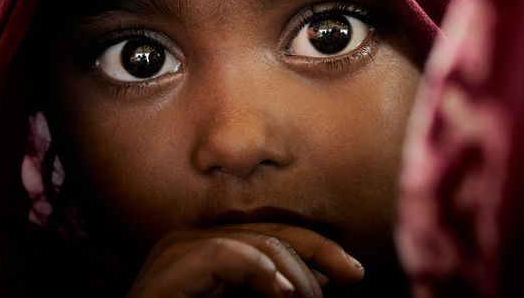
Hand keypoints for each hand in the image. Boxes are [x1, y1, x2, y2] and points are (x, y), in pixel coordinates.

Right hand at [125, 223, 363, 297]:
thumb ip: (272, 291)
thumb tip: (317, 279)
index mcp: (211, 251)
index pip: (272, 235)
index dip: (316, 249)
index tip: (351, 272)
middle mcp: (195, 242)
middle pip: (269, 232)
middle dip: (318, 251)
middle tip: (352, 274)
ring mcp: (180, 250)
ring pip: (254, 241)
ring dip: (294, 273)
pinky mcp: (172, 266)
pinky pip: (225, 254)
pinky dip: (260, 271)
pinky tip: (283, 294)